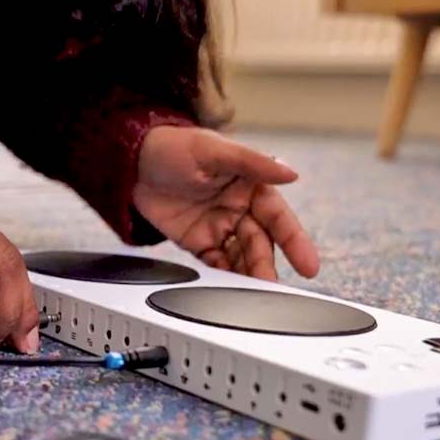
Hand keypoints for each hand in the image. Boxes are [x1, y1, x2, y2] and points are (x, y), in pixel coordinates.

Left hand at [132, 126, 319, 280]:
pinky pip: (215, 263)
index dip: (295, 241)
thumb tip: (290, 173)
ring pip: (241, 256)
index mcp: (250, 185)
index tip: (308, 265)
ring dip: (248, 274)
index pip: (278, 217)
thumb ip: (252, 163)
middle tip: (269, 285)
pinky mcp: (197, 241)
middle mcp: (238, 208)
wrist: (131, 161)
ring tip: (252, 293)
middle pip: (260, 242)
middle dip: (265, 264)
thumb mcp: (212, 150)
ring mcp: (218, 226)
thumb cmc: (173, 145)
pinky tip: (228, 289)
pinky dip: (223, 277)